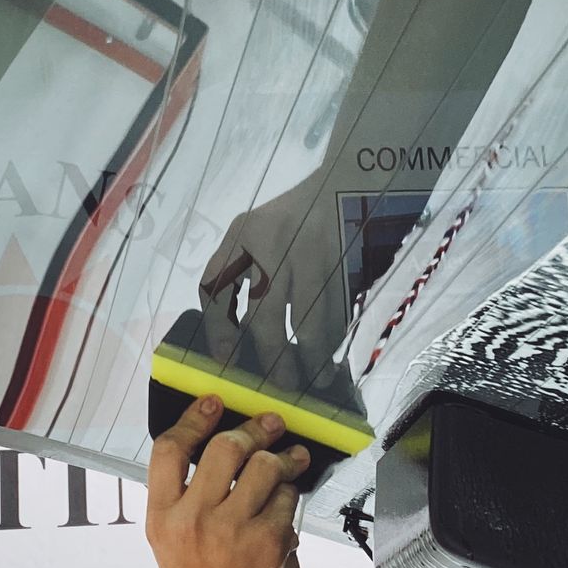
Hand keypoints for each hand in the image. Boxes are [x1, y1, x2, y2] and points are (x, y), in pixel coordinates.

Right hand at [146, 398, 309, 567]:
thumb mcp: (171, 542)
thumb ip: (185, 496)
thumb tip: (218, 441)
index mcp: (162, 518)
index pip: (170, 450)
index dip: (193, 419)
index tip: (213, 403)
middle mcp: (193, 521)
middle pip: (224, 448)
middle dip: (252, 429)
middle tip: (269, 424)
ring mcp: (233, 531)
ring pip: (263, 466)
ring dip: (281, 458)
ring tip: (290, 458)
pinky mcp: (269, 541)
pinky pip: (286, 497)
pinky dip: (291, 495)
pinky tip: (288, 500)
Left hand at [200, 172, 353, 396]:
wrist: (349, 182)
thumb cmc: (295, 215)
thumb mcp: (253, 229)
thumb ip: (237, 270)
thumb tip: (236, 334)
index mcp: (243, 233)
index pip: (217, 288)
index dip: (219, 330)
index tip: (227, 360)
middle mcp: (273, 245)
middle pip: (266, 318)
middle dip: (273, 357)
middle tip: (280, 384)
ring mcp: (312, 255)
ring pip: (308, 323)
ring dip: (312, 358)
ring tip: (316, 380)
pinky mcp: (344, 264)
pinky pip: (337, 314)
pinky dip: (335, 339)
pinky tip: (334, 356)